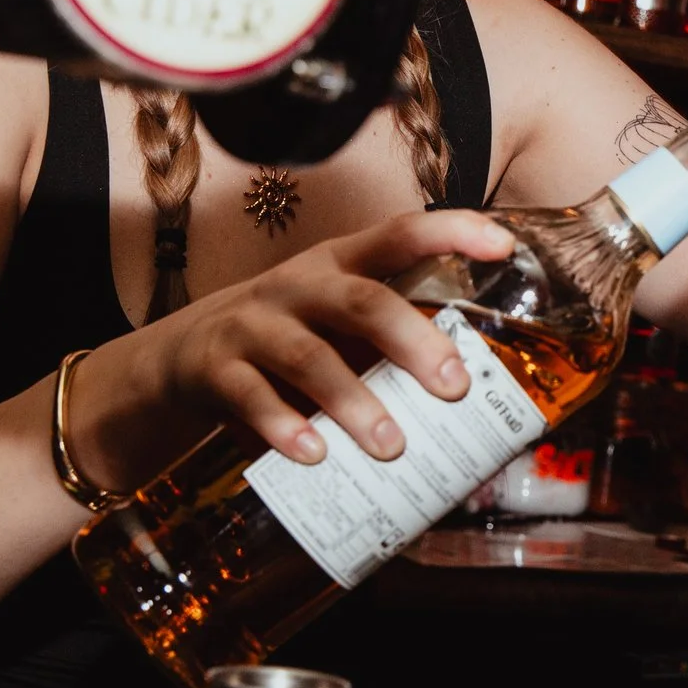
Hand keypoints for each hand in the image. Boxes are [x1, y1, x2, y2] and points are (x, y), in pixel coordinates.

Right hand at [82, 209, 514, 484]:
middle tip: (454, 387)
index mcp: (341, 266)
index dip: (451, 232)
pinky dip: (284, 427)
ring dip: (355, 402)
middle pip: (361, 301)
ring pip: (308, 356)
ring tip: (392, 445)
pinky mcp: (217, 369)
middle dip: (411, 341)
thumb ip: (395, 351)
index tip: (503, 245)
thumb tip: (486, 413)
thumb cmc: (292, 344)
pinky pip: (251, 397)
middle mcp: (299, 286)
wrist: (185, 360)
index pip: (400, 235)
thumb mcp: (340, 329)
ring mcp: (254, 324)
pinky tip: (315, 455)